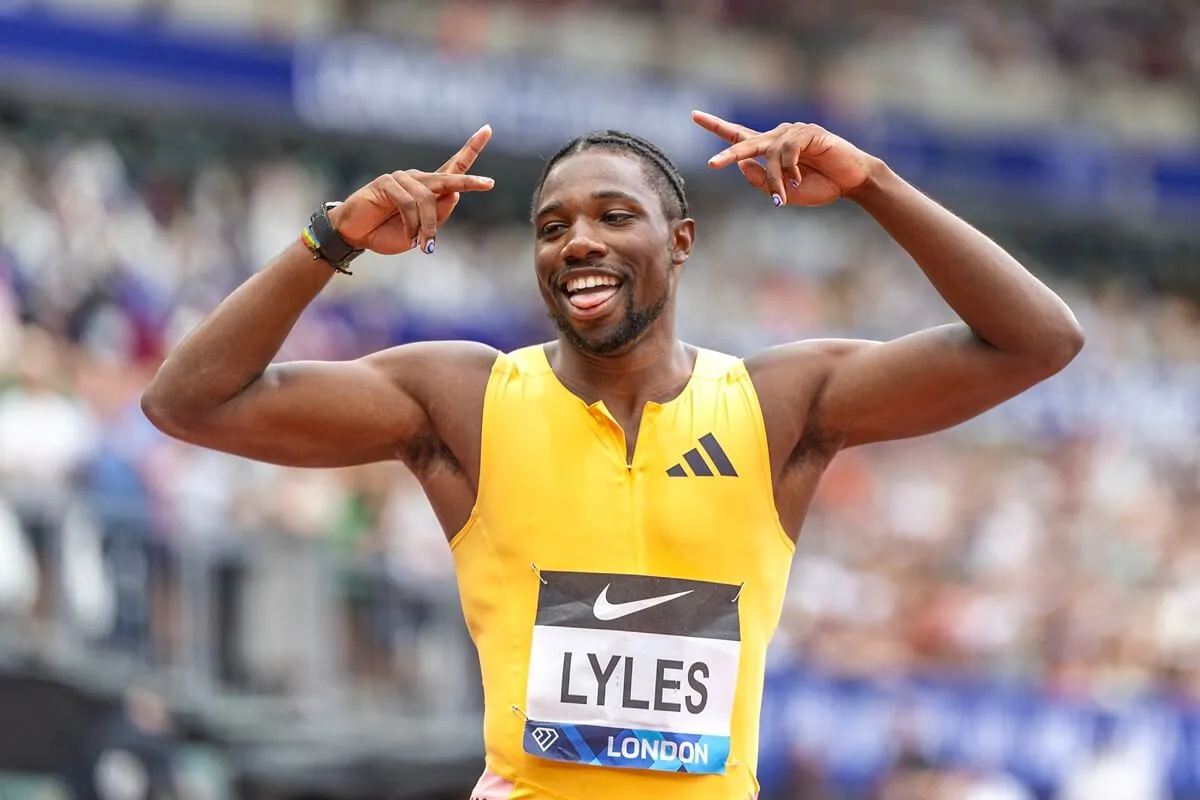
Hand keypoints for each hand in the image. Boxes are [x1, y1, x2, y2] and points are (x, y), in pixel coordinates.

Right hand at [329, 125, 495, 254]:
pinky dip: (412, 223)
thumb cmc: (388, 233)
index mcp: (430, 189)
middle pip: (449, 179)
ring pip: (427, 200)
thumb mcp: (421, 230)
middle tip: (489, 184)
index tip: (487, 129)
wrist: (357, 236)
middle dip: (469, 182)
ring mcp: (402, 178)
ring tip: (424, 245)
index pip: (454, 166)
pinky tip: (409, 235)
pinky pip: (408, 202)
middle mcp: (419, 179)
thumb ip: (439, 214)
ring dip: (427, 226)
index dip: (471, 149)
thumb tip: (455, 194)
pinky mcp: (386, 182)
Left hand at [693, 111, 880, 207]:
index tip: (694, 115)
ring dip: (775, 179)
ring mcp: (793, 133)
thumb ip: (762, 182)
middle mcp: (777, 137)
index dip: (716, 126)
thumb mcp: (784, 192)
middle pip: (745, 142)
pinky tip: (799, 179)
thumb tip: (742, 165)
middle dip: (728, 154)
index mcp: (769, 150)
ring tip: (785, 195)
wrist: (850, 182)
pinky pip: (788, 151)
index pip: (738, 136)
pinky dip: (789, 169)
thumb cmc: (820, 186)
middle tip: (712, 164)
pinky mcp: (808, 133)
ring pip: (769, 155)